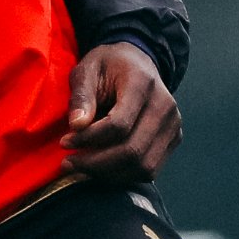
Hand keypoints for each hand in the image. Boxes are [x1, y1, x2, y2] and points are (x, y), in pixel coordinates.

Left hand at [63, 40, 180, 187]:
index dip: (89, 139)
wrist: (138, 63)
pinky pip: (149, 170)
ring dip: (108, 174)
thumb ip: (82, 96)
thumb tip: (77, 125)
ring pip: (143, 167)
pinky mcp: (174, 139)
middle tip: (68, 163)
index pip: (119, 124)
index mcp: (143, 83)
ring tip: (82, 167)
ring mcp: (173, 125)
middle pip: (133, 151)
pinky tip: (100, 168)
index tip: (65, 142)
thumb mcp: (87, 70)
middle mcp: (165, 106)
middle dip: (96, 164)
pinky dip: (122, 176)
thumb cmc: (108, 67)